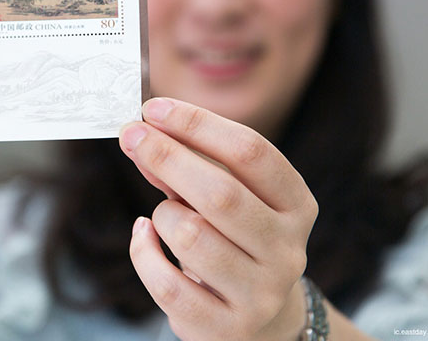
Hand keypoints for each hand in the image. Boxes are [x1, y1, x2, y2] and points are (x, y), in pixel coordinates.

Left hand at [119, 97, 317, 340]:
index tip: (154, 108)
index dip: (198, 124)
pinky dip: (143, 252)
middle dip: (167, 157)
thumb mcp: (226, 195)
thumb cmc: (234, 238)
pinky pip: (166, 283)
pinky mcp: (225, 328)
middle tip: (131, 135)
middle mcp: (287, 250)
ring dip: (161, 215)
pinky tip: (145, 238)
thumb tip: (141, 136)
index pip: (252, 152)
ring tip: (161, 215)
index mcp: (296, 205)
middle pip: (221, 193)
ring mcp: (260, 294)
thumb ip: (187, 165)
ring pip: (190, 237)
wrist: (261, 319)